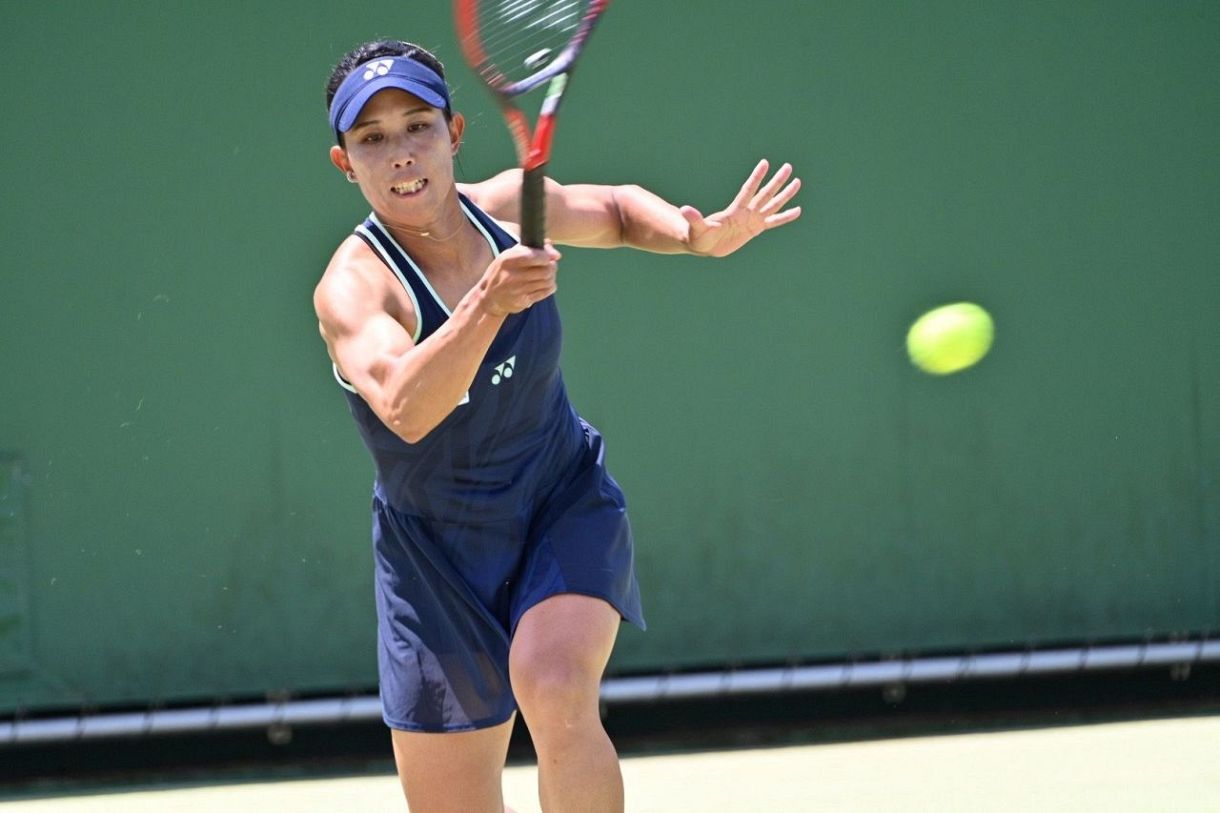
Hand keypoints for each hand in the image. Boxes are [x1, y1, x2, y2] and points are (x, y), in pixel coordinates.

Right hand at [479, 243, 560, 316]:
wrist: (489, 297)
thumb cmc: (502, 272)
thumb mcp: (509, 256)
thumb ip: (531, 248)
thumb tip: (555, 254)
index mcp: (507, 260)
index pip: (534, 256)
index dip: (547, 256)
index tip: (549, 257)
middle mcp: (512, 275)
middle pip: (545, 270)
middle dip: (552, 267)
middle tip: (551, 266)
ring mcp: (518, 290)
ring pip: (547, 281)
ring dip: (551, 277)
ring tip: (548, 275)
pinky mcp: (523, 301)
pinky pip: (545, 292)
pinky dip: (550, 287)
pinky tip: (545, 284)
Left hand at [681, 160, 801, 257]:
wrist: (703, 245)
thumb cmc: (698, 236)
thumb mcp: (696, 228)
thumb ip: (694, 218)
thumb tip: (684, 209)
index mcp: (735, 210)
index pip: (748, 190)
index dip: (756, 177)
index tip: (765, 163)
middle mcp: (746, 212)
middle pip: (765, 193)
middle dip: (776, 181)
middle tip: (788, 167)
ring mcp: (752, 219)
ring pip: (772, 204)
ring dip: (785, 194)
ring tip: (797, 182)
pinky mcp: (755, 229)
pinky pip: (774, 222)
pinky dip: (785, 217)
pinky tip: (797, 210)